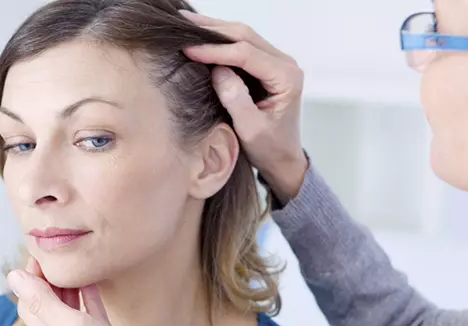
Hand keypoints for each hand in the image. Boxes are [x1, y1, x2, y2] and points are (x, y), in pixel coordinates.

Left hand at [7, 258, 182, 325]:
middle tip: (55, 253)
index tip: (41, 253)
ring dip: (65, 286)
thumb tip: (14, 277)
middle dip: (45, 278)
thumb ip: (43, 302)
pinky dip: (86, 297)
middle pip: (45, 303)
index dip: (31, 276)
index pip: (29, 300)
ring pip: (67, 308)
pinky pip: (89, 315)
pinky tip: (92, 283)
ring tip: (70, 263)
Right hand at [180, 10, 307, 203]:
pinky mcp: (266, 66)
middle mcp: (285, 64)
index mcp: (286, 78)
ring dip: (215, 30)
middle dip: (212, 29)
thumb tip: (217, 70)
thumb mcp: (251, 129)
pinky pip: (243, 44)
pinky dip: (221, 39)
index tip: (188, 50)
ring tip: (186, 23)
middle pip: (245, 36)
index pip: (245, 53)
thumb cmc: (270, 148)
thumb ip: (236, 99)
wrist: (283, 158)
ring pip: (243, 35)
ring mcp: (277, 62)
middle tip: (181, 23)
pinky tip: (201, 35)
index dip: (215, 50)